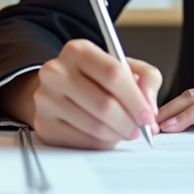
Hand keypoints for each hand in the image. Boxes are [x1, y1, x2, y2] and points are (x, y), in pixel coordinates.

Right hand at [2, 39, 161, 149]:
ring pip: (94, 126)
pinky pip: (81, 141)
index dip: (135, 99)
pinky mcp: (43, 124)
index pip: (113, 74)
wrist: (61, 89)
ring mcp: (46, 99)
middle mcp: (56, 71)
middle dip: (129, 122)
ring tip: (124, 131)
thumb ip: (147, 78)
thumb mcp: (125, 66)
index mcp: (78, 50)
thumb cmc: (97, 78)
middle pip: (104, 104)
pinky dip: (101, 143)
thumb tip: (149, 106)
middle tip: (141, 130)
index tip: (148, 116)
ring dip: (117, 134)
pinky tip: (106, 136)